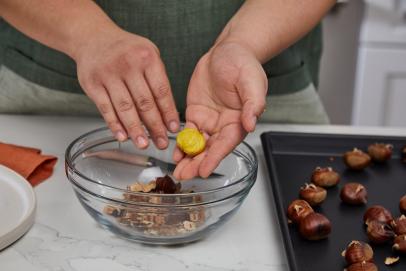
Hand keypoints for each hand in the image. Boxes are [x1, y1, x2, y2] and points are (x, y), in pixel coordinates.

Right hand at [74, 28, 178, 148]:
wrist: (93, 37)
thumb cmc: (126, 50)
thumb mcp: (148, 54)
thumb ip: (158, 80)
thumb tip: (167, 113)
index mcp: (147, 57)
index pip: (161, 91)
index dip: (168, 112)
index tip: (174, 128)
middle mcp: (128, 65)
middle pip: (144, 102)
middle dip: (155, 126)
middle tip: (161, 143)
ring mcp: (108, 74)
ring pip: (125, 108)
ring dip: (135, 129)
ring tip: (144, 144)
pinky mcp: (92, 84)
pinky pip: (105, 108)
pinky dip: (114, 125)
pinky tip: (123, 136)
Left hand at [173, 42, 267, 178]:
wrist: (227, 51)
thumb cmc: (244, 64)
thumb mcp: (252, 81)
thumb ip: (253, 103)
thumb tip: (250, 124)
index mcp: (239, 121)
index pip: (226, 143)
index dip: (215, 158)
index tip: (204, 171)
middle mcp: (223, 125)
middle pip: (210, 149)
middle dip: (197, 163)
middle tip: (184, 176)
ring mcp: (209, 121)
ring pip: (197, 144)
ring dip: (188, 158)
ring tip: (177, 171)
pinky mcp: (196, 114)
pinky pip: (188, 132)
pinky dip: (181, 143)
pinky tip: (175, 152)